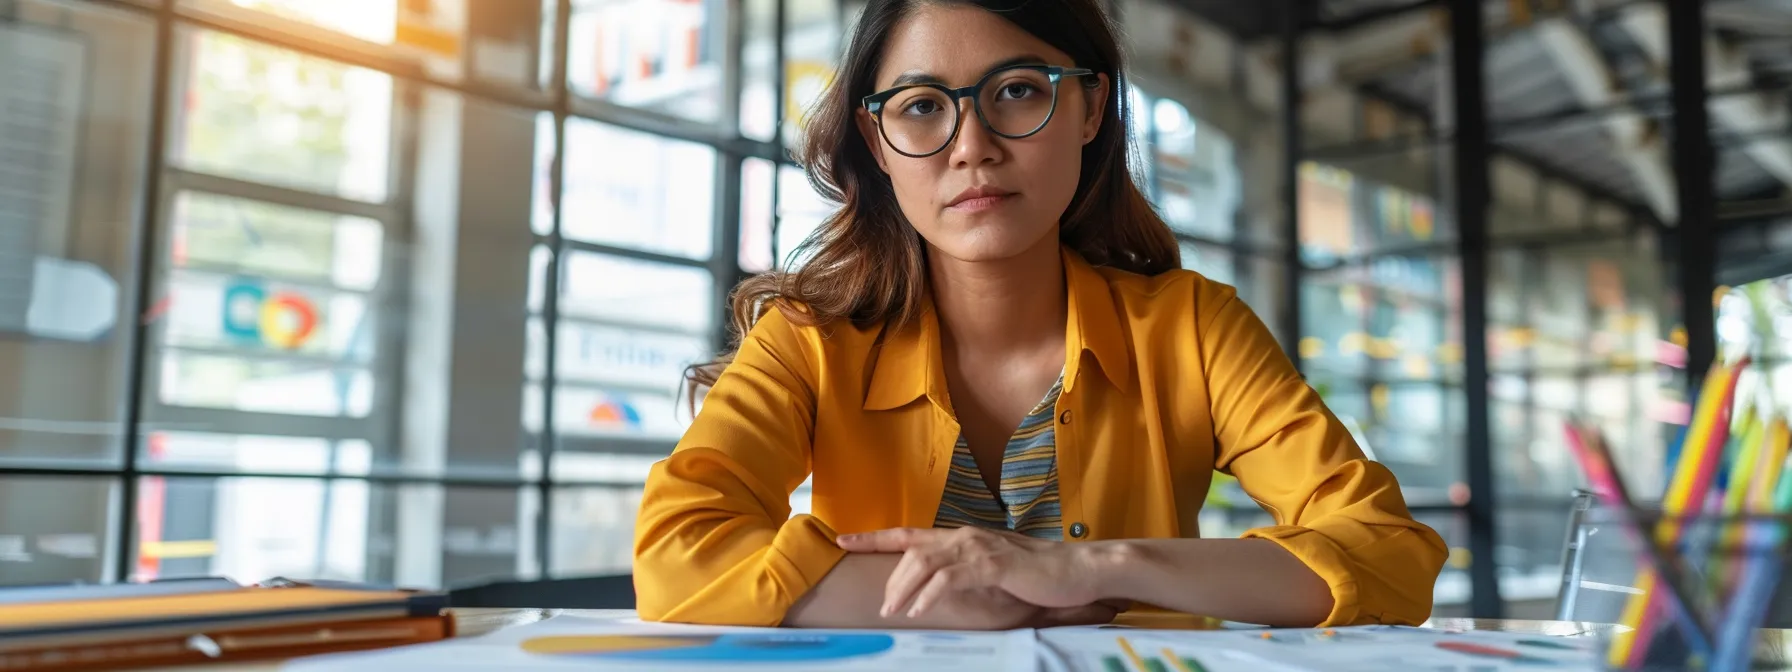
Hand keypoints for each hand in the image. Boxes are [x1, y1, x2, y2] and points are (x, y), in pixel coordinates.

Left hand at [837, 526, 1121, 621]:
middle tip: (884, 607)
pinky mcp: (994, 564)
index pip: (908, 534)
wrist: (1075, 570)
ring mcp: (979, 547)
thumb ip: (962, 572)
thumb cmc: (1034, 574)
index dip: (873, 537)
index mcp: (961, 537)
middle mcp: (965, 536)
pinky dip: (931, 594)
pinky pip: (952, 577)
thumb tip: (935, 586)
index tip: (842, 541)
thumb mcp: (990, 570)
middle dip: (890, 579)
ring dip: (904, 588)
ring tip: (894, 612)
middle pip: (911, 551)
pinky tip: (922, 610)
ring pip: (926, 562)